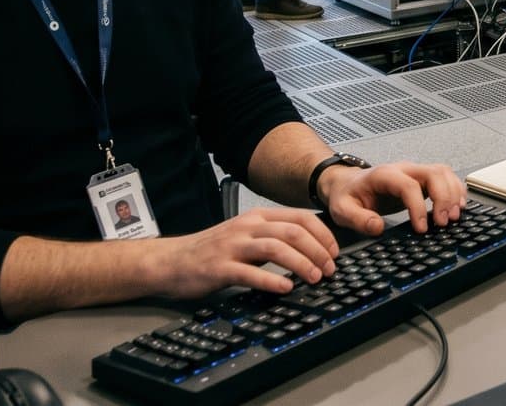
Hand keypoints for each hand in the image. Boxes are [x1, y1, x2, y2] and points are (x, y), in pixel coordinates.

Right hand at [145, 208, 338, 297]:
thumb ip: (274, 237)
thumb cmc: (212, 250)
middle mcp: (247, 227)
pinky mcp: (219, 268)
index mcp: (257, 217)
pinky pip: (249, 272)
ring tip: (314, 278)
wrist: (171, 261)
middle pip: (293, 231)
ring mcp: (232, 246)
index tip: (334, 252)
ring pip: (275, 247)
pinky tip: (285, 289)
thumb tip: (311, 247)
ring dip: (301, 263)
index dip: (323, 234)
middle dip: (317, 250)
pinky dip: (271, 281)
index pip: (300, 217)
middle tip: (329, 269)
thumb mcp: (247, 235)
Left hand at [320, 161, 466, 235]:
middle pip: (434, 173)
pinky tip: (457, 206)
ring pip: (444, 173)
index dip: (419, 207)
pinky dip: (455, 190)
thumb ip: (358, 219)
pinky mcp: (422, 179)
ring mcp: (415, 172)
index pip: (409, 186)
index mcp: (385, 175)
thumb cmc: (347, 195)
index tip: (422, 228)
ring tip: (454, 216)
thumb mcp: (342, 210)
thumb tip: (378, 227)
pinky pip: (445, 178)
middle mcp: (404, 169)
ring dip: (453, 193)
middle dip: (444, 198)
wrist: (348, 184)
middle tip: (444, 222)